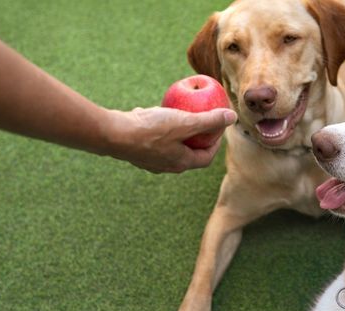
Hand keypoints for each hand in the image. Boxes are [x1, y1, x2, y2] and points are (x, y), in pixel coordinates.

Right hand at [104, 107, 236, 172]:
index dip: (216, 144)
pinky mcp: (137, 150)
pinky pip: (153, 139)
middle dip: (198, 137)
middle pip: (189, 152)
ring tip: (180, 114)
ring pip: (170, 145)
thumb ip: (209, 120)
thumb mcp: (185, 122)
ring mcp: (150, 159)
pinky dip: (159, 127)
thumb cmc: (150, 130)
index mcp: (181, 163)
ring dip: (177, 132)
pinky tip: (156, 111)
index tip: (218, 129)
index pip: (206, 157)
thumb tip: (232, 116)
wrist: (111, 134)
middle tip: (202, 120)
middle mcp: (166, 165)